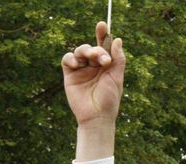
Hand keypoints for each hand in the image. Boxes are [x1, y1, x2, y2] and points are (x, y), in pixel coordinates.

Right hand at [62, 21, 125, 160]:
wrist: (97, 117)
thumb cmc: (109, 99)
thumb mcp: (116, 78)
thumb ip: (118, 59)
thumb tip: (117, 39)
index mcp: (106, 65)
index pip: (104, 46)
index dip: (102, 34)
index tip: (102, 25)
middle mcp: (93, 65)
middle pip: (92, 47)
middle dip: (97, 49)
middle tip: (103, 59)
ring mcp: (81, 70)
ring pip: (80, 50)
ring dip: (85, 50)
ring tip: (90, 58)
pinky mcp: (70, 75)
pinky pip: (67, 59)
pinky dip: (71, 57)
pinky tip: (77, 63)